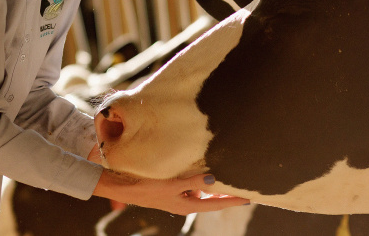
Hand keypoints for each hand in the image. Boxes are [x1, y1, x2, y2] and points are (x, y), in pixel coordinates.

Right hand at [91, 169, 249, 215]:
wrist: (120, 185)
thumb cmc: (144, 186)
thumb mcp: (170, 184)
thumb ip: (192, 181)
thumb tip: (214, 180)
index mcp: (185, 204)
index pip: (215, 203)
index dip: (232, 200)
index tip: (249, 198)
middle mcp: (183, 201)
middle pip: (210, 197)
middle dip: (224, 191)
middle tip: (242, 182)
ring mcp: (176, 195)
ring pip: (198, 188)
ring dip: (208, 180)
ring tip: (223, 168)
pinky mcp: (169, 187)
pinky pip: (187, 182)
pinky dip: (195, 176)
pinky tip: (198, 164)